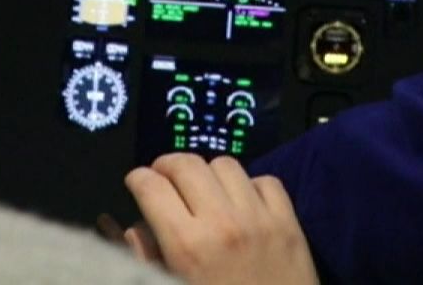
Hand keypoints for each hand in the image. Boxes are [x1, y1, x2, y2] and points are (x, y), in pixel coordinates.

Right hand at [122, 153, 317, 284]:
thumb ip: (147, 260)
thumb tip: (134, 228)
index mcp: (186, 246)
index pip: (151, 187)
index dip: (137, 178)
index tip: (136, 182)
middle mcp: (222, 223)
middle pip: (187, 164)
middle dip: (166, 165)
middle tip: (163, 178)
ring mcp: (260, 219)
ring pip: (225, 164)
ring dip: (207, 172)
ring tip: (203, 189)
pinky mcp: (288, 224)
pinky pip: (266, 182)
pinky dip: (249, 186)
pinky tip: (242, 203)